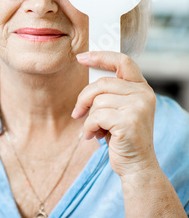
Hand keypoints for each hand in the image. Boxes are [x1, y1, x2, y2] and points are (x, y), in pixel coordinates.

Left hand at [72, 51, 158, 177]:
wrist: (136, 165)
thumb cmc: (121, 136)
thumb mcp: (118, 109)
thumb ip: (109, 92)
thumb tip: (87, 69)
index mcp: (141, 89)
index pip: (122, 61)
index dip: (100, 56)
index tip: (81, 57)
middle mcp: (143, 95)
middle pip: (101, 83)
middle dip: (84, 98)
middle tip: (78, 112)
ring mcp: (138, 108)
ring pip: (97, 101)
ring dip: (88, 118)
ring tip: (95, 129)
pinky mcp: (128, 122)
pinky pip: (95, 116)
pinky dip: (89, 128)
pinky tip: (95, 136)